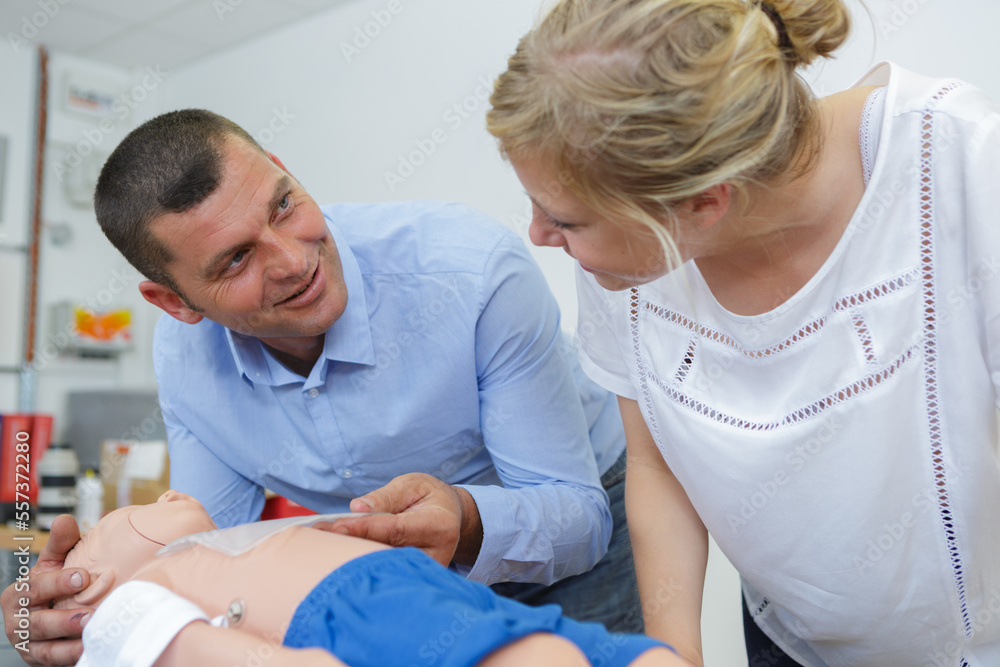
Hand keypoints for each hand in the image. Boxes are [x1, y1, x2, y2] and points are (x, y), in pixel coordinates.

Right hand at [1, 515, 90, 665]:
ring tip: (93, 635)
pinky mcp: (40, 659)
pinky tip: (91, 650)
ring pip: (45, 647)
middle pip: (38, 623)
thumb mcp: (54, 563)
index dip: (57, 582)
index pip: (35, 588)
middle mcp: (19, 621)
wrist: (53, 614)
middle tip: (90, 615)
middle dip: (63, 620)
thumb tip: (65, 520)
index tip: (84, 576)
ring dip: (69, 644)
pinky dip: (71, 657)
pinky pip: (54, 661)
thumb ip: (61, 543)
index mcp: (19, 594)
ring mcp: (28, 644)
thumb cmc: (54, 584)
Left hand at [324, 473, 482, 566]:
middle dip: (351, 544)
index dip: (365, 529)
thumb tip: (358, 509)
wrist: (450, 518)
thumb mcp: (411, 485)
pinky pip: (383, 574)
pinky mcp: (413, 583)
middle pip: (386, 553)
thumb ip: (386, 496)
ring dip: (350, 555)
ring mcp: (425, 575)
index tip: (338, 527)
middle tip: (319, 534)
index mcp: (439, 526)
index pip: (396, 530)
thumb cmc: (428, 498)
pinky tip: (336, 552)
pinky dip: (358, 562)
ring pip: (381, 567)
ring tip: (321, 540)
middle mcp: (436, 555)